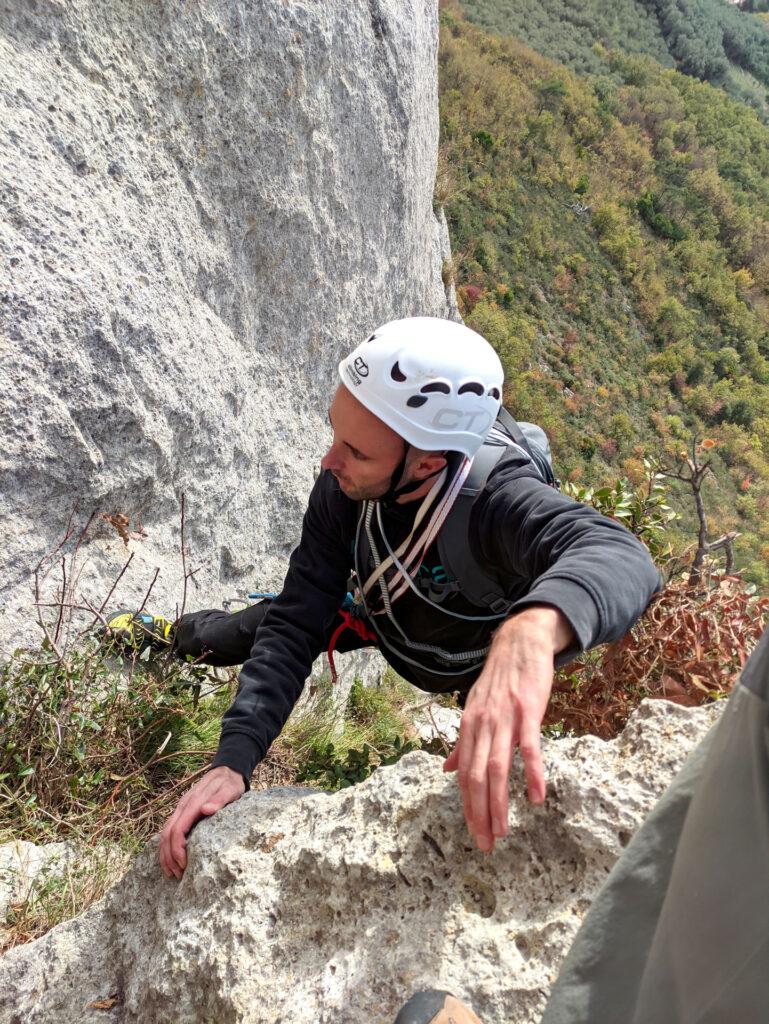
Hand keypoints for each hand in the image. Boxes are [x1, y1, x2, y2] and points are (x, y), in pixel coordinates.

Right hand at [159, 766, 245, 878]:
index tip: (184, 864)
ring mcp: (180, 809)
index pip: (178, 829)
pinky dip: (166, 846)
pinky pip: (168, 830)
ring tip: (171, 873)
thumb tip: (206, 809)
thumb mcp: (230, 790)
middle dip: (169, 856)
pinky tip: (170, 859)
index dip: (177, 849)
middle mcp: (182, 806)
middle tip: (177, 875)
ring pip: (164, 833)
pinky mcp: (182, 812)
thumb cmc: (230, 783)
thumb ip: (219, 800)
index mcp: (193, 803)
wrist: (226, 771)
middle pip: (167, 834)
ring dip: (165, 854)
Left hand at [443, 606, 573, 852]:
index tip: (474, 834)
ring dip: (498, 802)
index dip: (468, 806)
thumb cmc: (501, 680)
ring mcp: (504, 718)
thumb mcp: (476, 709)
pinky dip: (531, 773)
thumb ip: (463, 742)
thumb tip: (446, 770)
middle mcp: (481, 724)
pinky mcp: (528, 711)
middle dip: (478, 813)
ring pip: (497, 767)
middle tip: (485, 845)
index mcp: (469, 727)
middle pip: (476, 776)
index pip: (464, 774)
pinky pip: (529, 747)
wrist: (520, 643)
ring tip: (502, 831)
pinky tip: (536, 797)